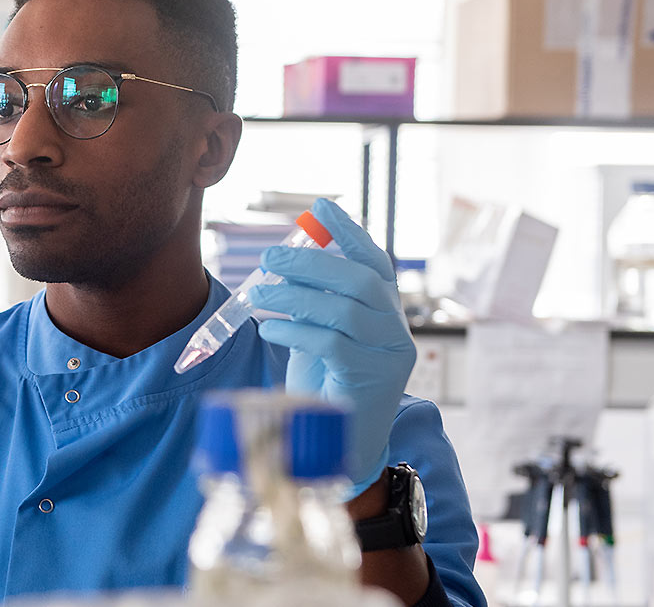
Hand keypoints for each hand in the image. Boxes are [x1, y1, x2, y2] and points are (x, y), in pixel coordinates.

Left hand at [248, 198, 414, 497]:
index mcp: (385, 311)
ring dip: (293, 297)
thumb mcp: (319, 335)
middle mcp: (395, 329)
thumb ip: (313, 303)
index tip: (321, 207)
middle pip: (359, 281)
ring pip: (343, 311)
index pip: (375, 262)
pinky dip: (295, 332)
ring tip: (258, 294)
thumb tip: (282, 264)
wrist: (342, 445)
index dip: (350, 233)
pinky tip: (270, 331)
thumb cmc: (326, 385)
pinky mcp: (371, 380)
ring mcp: (390, 355)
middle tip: (269, 258)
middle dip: (312, 263)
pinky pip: (331, 344)